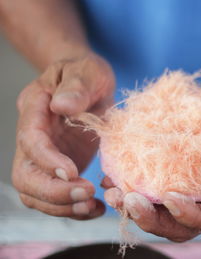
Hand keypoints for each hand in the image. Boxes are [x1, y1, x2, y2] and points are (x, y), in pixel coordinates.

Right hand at [12, 53, 114, 219]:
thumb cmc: (86, 73)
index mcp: (35, 109)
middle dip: (53, 192)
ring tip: (92, 207)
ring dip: (61, 207)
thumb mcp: (87, 72)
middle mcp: (33, 137)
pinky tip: (95, 209)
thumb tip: (62, 106)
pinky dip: (73, 209)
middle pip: (25, 175)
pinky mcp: (59, 168)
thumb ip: (77, 87)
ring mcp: (44, 156)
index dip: (46, 160)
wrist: (87, 83)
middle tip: (87, 195)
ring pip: (35, 193)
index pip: (30, 140)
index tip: (72, 172)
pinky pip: (56, 197)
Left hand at [104, 77, 200, 240]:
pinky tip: (116, 172)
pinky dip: (137, 180)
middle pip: (183, 223)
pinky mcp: (185, 166)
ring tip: (113, 191)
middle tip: (127, 200)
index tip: (169, 198)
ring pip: (166, 207)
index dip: (190, 217)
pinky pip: (160, 180)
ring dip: (140, 205)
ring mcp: (200, 182)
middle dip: (154, 218)